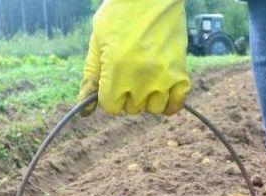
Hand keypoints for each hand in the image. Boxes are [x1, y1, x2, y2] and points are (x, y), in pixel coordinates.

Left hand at [79, 0, 190, 115]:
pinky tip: (164, 93)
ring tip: (146, 79)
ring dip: (148, 99)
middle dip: (127, 95)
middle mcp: (139, 79)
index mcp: (116, 72)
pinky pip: (178, 102)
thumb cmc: (119, 14)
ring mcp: (162, 76)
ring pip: (154, 108)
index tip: (112, 82)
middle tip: (130, 72)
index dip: (109, 95)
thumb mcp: (97, 43)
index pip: (111, 107)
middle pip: (132, 108)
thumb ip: (91, 77)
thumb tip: (84, 110)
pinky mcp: (181, 70)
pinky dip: (171, 103)